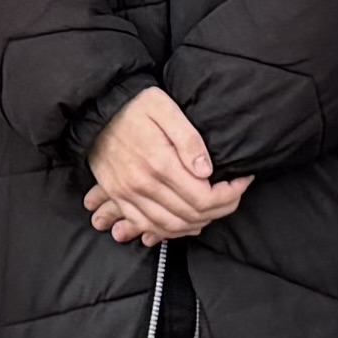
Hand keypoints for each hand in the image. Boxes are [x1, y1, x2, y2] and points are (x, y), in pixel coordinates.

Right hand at [85, 85, 249, 247]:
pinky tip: (185, 222)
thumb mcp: (165, 108)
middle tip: (234, 195)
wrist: (95, 110)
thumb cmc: (134, 106)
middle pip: (191, 215)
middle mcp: (143, 185)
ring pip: (171, 226)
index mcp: (160, 163)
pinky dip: (169, 231)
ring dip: (198, 223)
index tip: (242, 182)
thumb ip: (189, 139)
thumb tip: (206, 171)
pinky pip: (147, 226)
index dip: (229, 195)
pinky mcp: (118, 197)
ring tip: (215, 209)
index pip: (204, 198)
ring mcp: (128, 195)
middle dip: (220, 209)